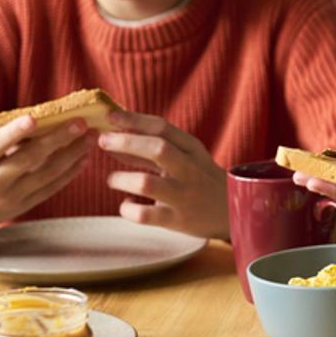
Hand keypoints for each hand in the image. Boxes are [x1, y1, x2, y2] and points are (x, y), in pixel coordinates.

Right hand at [0, 116, 94, 233]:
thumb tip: (36, 121)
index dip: (16, 131)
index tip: (35, 117)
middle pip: (30, 159)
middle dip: (59, 140)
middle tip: (81, 123)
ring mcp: (8, 198)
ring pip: (46, 175)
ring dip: (71, 155)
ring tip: (89, 139)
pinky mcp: (19, 208)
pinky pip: (48, 190)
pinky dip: (67, 175)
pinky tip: (81, 161)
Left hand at [99, 110, 228, 240]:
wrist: (233, 211)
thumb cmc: (200, 179)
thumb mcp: (185, 158)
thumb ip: (151, 150)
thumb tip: (113, 137)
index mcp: (192, 149)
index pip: (162, 127)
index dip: (133, 120)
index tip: (110, 116)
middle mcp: (190, 170)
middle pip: (157, 149)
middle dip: (126, 142)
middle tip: (102, 141)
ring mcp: (184, 195)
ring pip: (147, 183)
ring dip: (122, 178)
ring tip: (112, 179)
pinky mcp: (178, 220)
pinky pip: (145, 215)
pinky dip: (128, 209)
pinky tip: (126, 205)